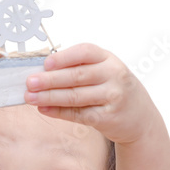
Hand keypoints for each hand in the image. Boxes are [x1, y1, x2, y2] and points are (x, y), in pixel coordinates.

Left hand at [24, 42, 158, 144]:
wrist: (140, 116)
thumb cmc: (113, 89)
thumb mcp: (103, 71)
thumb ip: (78, 68)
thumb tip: (41, 72)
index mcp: (109, 58)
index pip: (85, 52)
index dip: (63, 57)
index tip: (45, 63)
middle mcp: (114, 75)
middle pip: (76, 76)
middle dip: (50, 80)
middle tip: (30, 82)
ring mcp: (113, 96)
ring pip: (75, 96)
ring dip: (49, 97)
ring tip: (30, 97)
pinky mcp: (108, 117)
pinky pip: (78, 114)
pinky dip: (58, 112)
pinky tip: (44, 109)